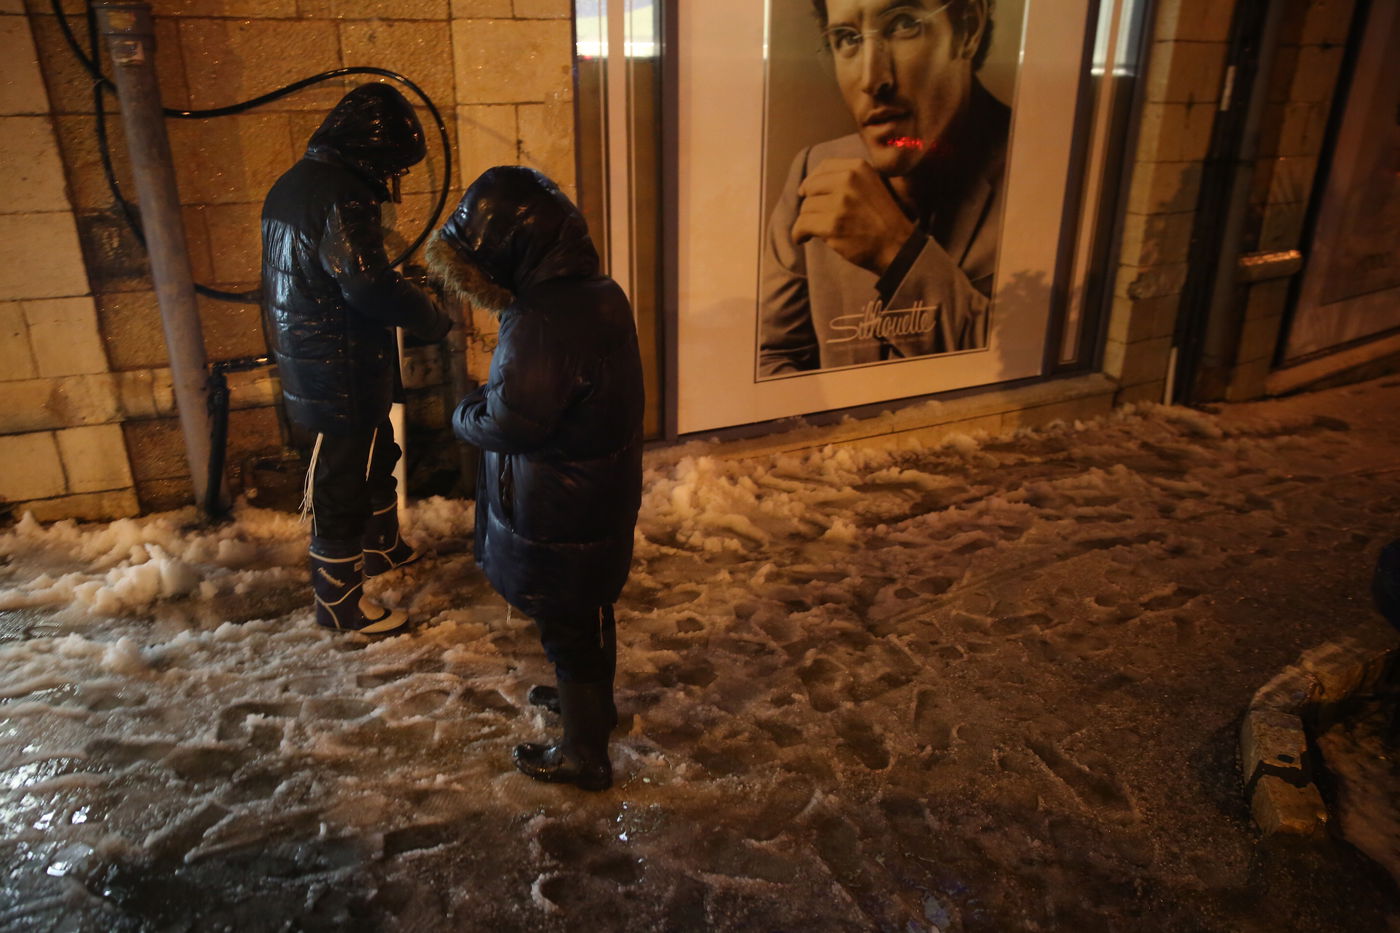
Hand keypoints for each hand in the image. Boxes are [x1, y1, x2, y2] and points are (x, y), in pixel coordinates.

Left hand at [791, 158, 914, 274]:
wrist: (896, 245)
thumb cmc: (882, 219)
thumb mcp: (871, 185)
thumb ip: (845, 179)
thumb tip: (807, 185)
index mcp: (858, 168)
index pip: (823, 167)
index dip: (811, 181)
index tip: (806, 192)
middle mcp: (849, 180)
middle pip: (810, 187)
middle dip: (810, 203)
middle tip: (816, 216)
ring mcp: (841, 203)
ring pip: (806, 208)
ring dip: (807, 221)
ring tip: (817, 230)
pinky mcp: (833, 225)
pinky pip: (802, 225)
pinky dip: (798, 234)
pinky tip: (803, 239)